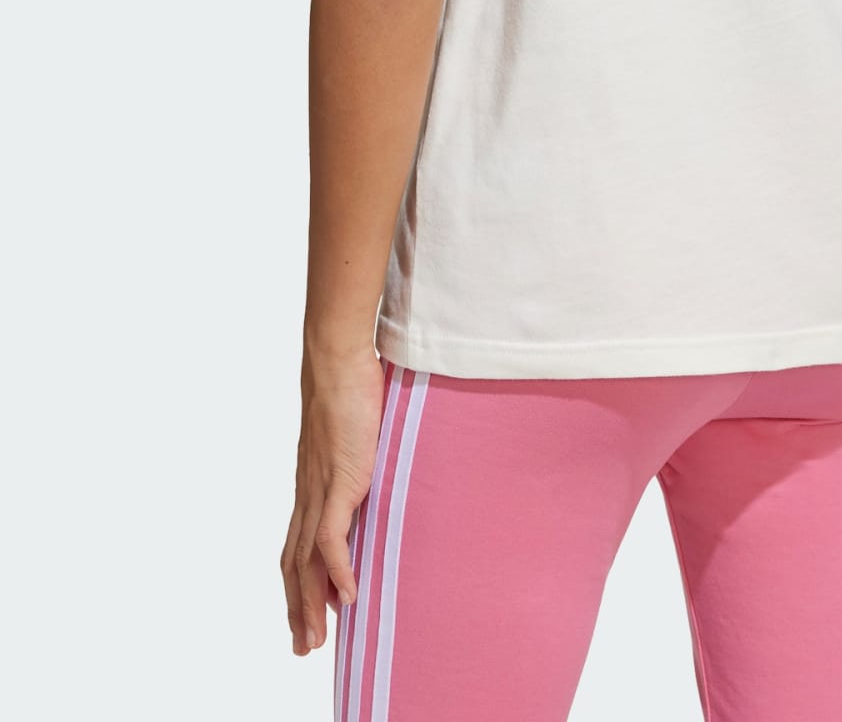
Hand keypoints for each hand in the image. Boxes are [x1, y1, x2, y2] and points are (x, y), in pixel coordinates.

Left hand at [281, 345, 384, 654]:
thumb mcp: (357, 429)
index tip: (303, 614)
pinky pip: (331, 541)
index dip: (297, 584)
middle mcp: (309, 495)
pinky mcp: (338, 483)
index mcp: (312, 485)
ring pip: (306, 563)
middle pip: (294, 566)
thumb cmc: (350, 384)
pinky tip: (347, 597)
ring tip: (317, 639)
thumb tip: (380, 456)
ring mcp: (320, 491)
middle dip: (297, 609)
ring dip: (310, 605)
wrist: (336, 361)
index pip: (296, 546)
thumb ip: (362, 451)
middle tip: (303, 647)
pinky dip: (336, 573)